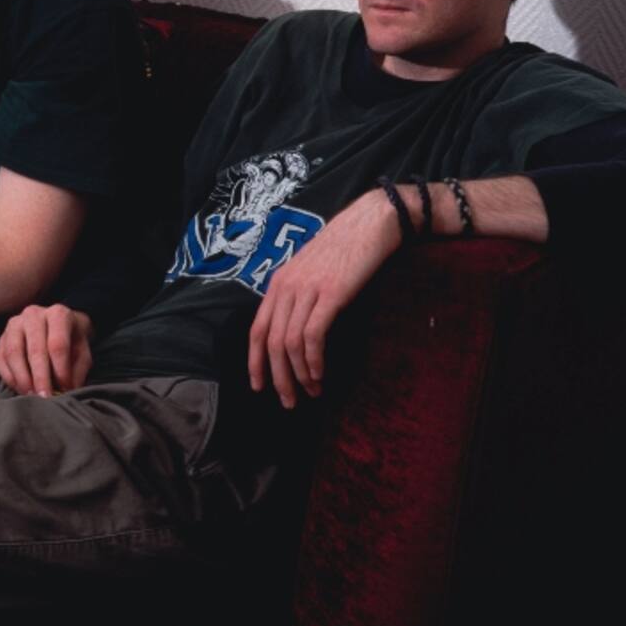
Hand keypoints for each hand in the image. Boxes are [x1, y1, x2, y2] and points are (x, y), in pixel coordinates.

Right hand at [0, 304, 93, 397]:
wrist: (58, 327)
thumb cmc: (72, 341)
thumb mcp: (82, 353)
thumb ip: (77, 371)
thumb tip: (66, 390)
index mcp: (58, 314)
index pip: (57, 344)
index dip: (60, 369)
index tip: (64, 388)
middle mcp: (33, 314)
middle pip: (35, 348)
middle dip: (40, 377)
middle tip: (45, 397)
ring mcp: (14, 324)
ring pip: (13, 352)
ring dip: (22, 378)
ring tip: (32, 395)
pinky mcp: (2, 337)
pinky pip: (0, 358)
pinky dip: (9, 377)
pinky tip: (20, 389)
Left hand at [247, 189, 400, 408]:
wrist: (369, 224)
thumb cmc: (343, 249)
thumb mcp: (309, 271)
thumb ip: (297, 297)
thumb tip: (292, 332)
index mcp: (278, 283)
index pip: (256, 329)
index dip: (255, 362)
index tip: (259, 386)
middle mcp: (287, 287)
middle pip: (271, 342)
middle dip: (278, 377)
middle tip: (288, 401)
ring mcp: (307, 290)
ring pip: (290, 343)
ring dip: (299, 374)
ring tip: (311, 392)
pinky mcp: (331, 294)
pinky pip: (313, 336)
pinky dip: (313, 360)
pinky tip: (319, 374)